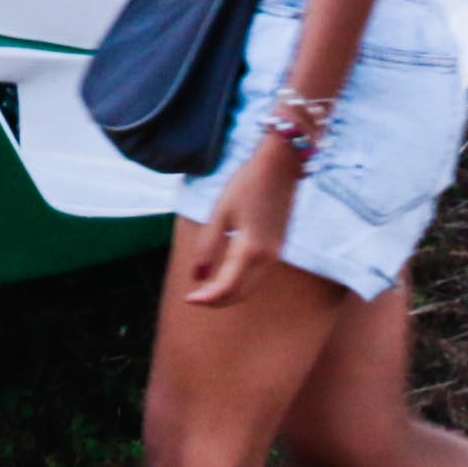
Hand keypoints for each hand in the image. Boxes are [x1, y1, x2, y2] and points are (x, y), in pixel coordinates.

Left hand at [181, 145, 293, 307]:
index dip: (206, 298)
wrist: (279, 166)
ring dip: (228, 293)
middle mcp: (267, 258)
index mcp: (251, 250)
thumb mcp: (220, 214)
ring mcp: (276, 254)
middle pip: (240, 293)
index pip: (227, 288)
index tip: (187, 298)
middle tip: (194, 297)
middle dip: (216, 300)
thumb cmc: (246, 185)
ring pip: (250, 287)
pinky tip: (224, 275)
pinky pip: (257, 275)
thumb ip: (207, 246)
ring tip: (205, 289)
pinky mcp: (278, 248)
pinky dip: (240, 282)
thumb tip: (197, 276)